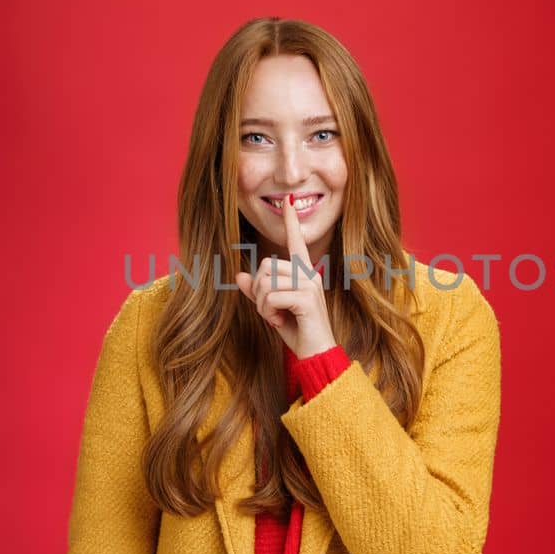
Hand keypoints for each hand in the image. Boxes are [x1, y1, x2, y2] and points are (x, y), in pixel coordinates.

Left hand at [235, 194, 336, 357]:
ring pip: (267, 281)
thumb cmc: (296, 331)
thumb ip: (258, 292)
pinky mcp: (307, 298)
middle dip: (259, 291)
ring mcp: (310, 285)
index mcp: (304, 273)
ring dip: (262, 303)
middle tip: (269, 311)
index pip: (295, 242)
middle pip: (267, 266)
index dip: (291, 221)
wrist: (315, 354)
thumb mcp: (272, 309)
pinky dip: (268, 311)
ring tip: (274, 317)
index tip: (288, 199)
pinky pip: (272, 296)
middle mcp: (309, 274)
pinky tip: (279, 322)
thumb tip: (240, 275)